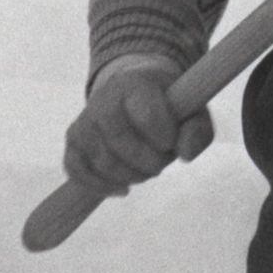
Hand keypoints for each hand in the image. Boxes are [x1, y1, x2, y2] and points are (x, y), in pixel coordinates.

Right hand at [60, 59, 213, 196]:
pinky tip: (123, 189)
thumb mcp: (194, 112)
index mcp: (137, 84)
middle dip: (147, 162)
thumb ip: (198, 131)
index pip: (145, 113)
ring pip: (100, 159)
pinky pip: (76, 169)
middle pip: (119, 140)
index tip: (171, 141)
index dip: (162, 134)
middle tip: (162, 163)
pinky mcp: (73, 141)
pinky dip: (100, 185)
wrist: (136, 90)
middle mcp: (104, 99)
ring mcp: (84, 120)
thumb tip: (186, 154)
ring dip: (129, 176)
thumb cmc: (169, 106)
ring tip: (146, 171)